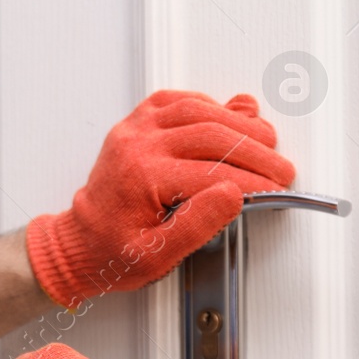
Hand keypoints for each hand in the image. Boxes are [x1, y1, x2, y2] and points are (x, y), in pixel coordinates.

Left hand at [27, 89, 295, 309]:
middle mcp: (136, 145)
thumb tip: (234, 195)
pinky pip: (177, 100)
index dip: (254, 181)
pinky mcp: (136, 123)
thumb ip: (197, 226)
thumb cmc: (111, 252)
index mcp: (141, 177)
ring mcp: (135, 129)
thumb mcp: (155, 257)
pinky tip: (230, 119)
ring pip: (199, 110)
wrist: (77, 243)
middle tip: (281, 170)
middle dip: (257, 152)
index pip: (214, 172)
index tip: (277, 190)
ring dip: (240, 124)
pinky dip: (210, 106)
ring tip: (266, 144)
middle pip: (213, 134)